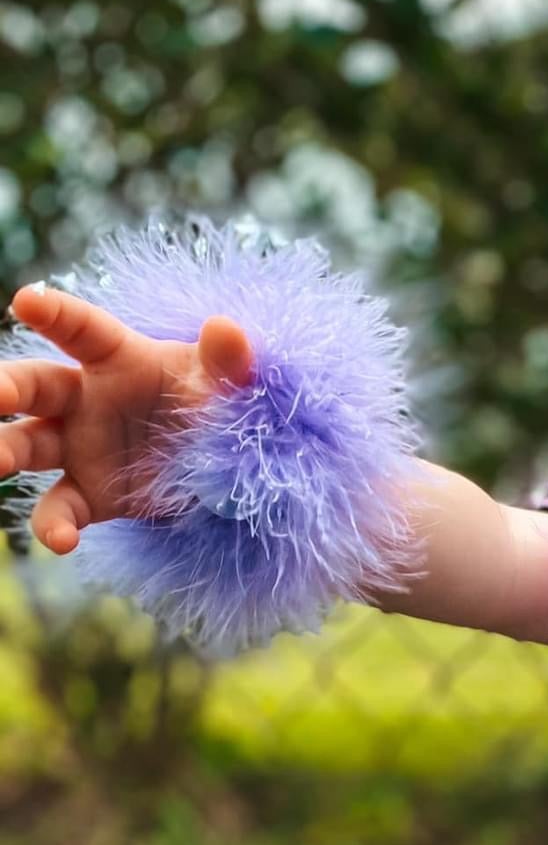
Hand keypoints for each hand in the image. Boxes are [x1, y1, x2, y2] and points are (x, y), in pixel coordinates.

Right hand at [2, 281, 253, 553]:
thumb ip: (229, 360)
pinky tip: (61, 543)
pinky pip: (60, 509)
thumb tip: (227, 328)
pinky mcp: (88, 495)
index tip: (26, 301)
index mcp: (117, 359)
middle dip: (7, 387)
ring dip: (5, 450)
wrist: (222, 469)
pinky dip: (54, 526)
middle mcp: (85, 400)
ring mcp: (79, 447)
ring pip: (27, 445)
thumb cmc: (215, 405)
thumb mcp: (229, 384)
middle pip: (34, 386)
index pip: (80, 329)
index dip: (54, 312)